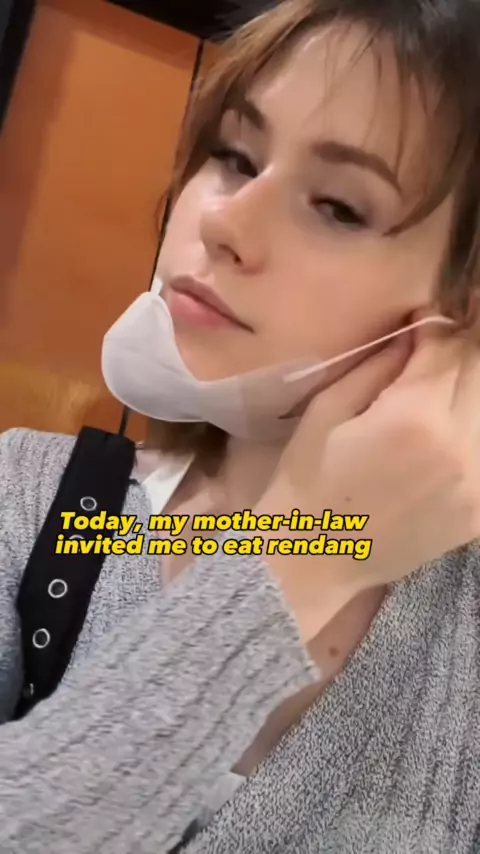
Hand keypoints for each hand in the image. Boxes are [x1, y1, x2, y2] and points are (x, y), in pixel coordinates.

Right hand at [257, 318, 479, 642]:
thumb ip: (381, 363)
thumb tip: (421, 326)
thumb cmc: (307, 478)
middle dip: (460, 352)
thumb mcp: (329, 408)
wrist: (313, 559)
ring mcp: (477, 484)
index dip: (440, 322)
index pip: (450, 346)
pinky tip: (443, 431)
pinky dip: (470, 430)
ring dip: (469, 390)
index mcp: (414, 418)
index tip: (427, 316)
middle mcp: (460, 448)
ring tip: (437, 392)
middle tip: (438, 346)